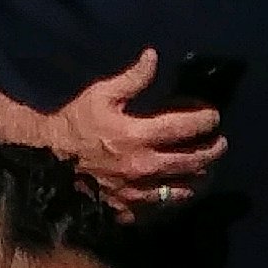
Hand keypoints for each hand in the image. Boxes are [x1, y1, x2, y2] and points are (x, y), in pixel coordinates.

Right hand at [38, 50, 226, 218]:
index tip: (214, 117)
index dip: (204, 121)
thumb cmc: (74, 126)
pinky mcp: (130, 209)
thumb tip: (153, 57)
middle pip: (190, 162)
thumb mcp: (100, 95)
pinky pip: (161, 207)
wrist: (47, 165)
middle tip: (220, 144)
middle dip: (211, 151)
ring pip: (181, 189)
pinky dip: (175, 198)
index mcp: (138, 135)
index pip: (183, 128)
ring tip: (207, 170)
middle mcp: (144, 167)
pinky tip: (180, 191)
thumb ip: (132, 78)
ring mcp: (138, 192)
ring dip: (199, 178)